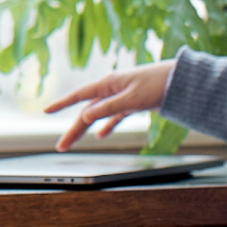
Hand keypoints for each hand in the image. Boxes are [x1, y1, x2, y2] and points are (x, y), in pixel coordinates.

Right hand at [44, 60, 175, 150]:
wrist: (180, 81)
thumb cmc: (157, 84)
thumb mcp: (131, 99)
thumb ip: (108, 108)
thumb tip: (85, 117)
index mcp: (108, 84)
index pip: (79, 96)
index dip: (62, 104)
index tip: (47, 110)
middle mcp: (111, 90)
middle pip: (86, 112)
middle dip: (73, 129)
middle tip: (61, 146)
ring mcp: (120, 97)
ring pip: (97, 115)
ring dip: (85, 129)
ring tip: (72, 142)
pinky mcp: (131, 103)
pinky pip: (113, 117)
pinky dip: (106, 126)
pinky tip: (100, 136)